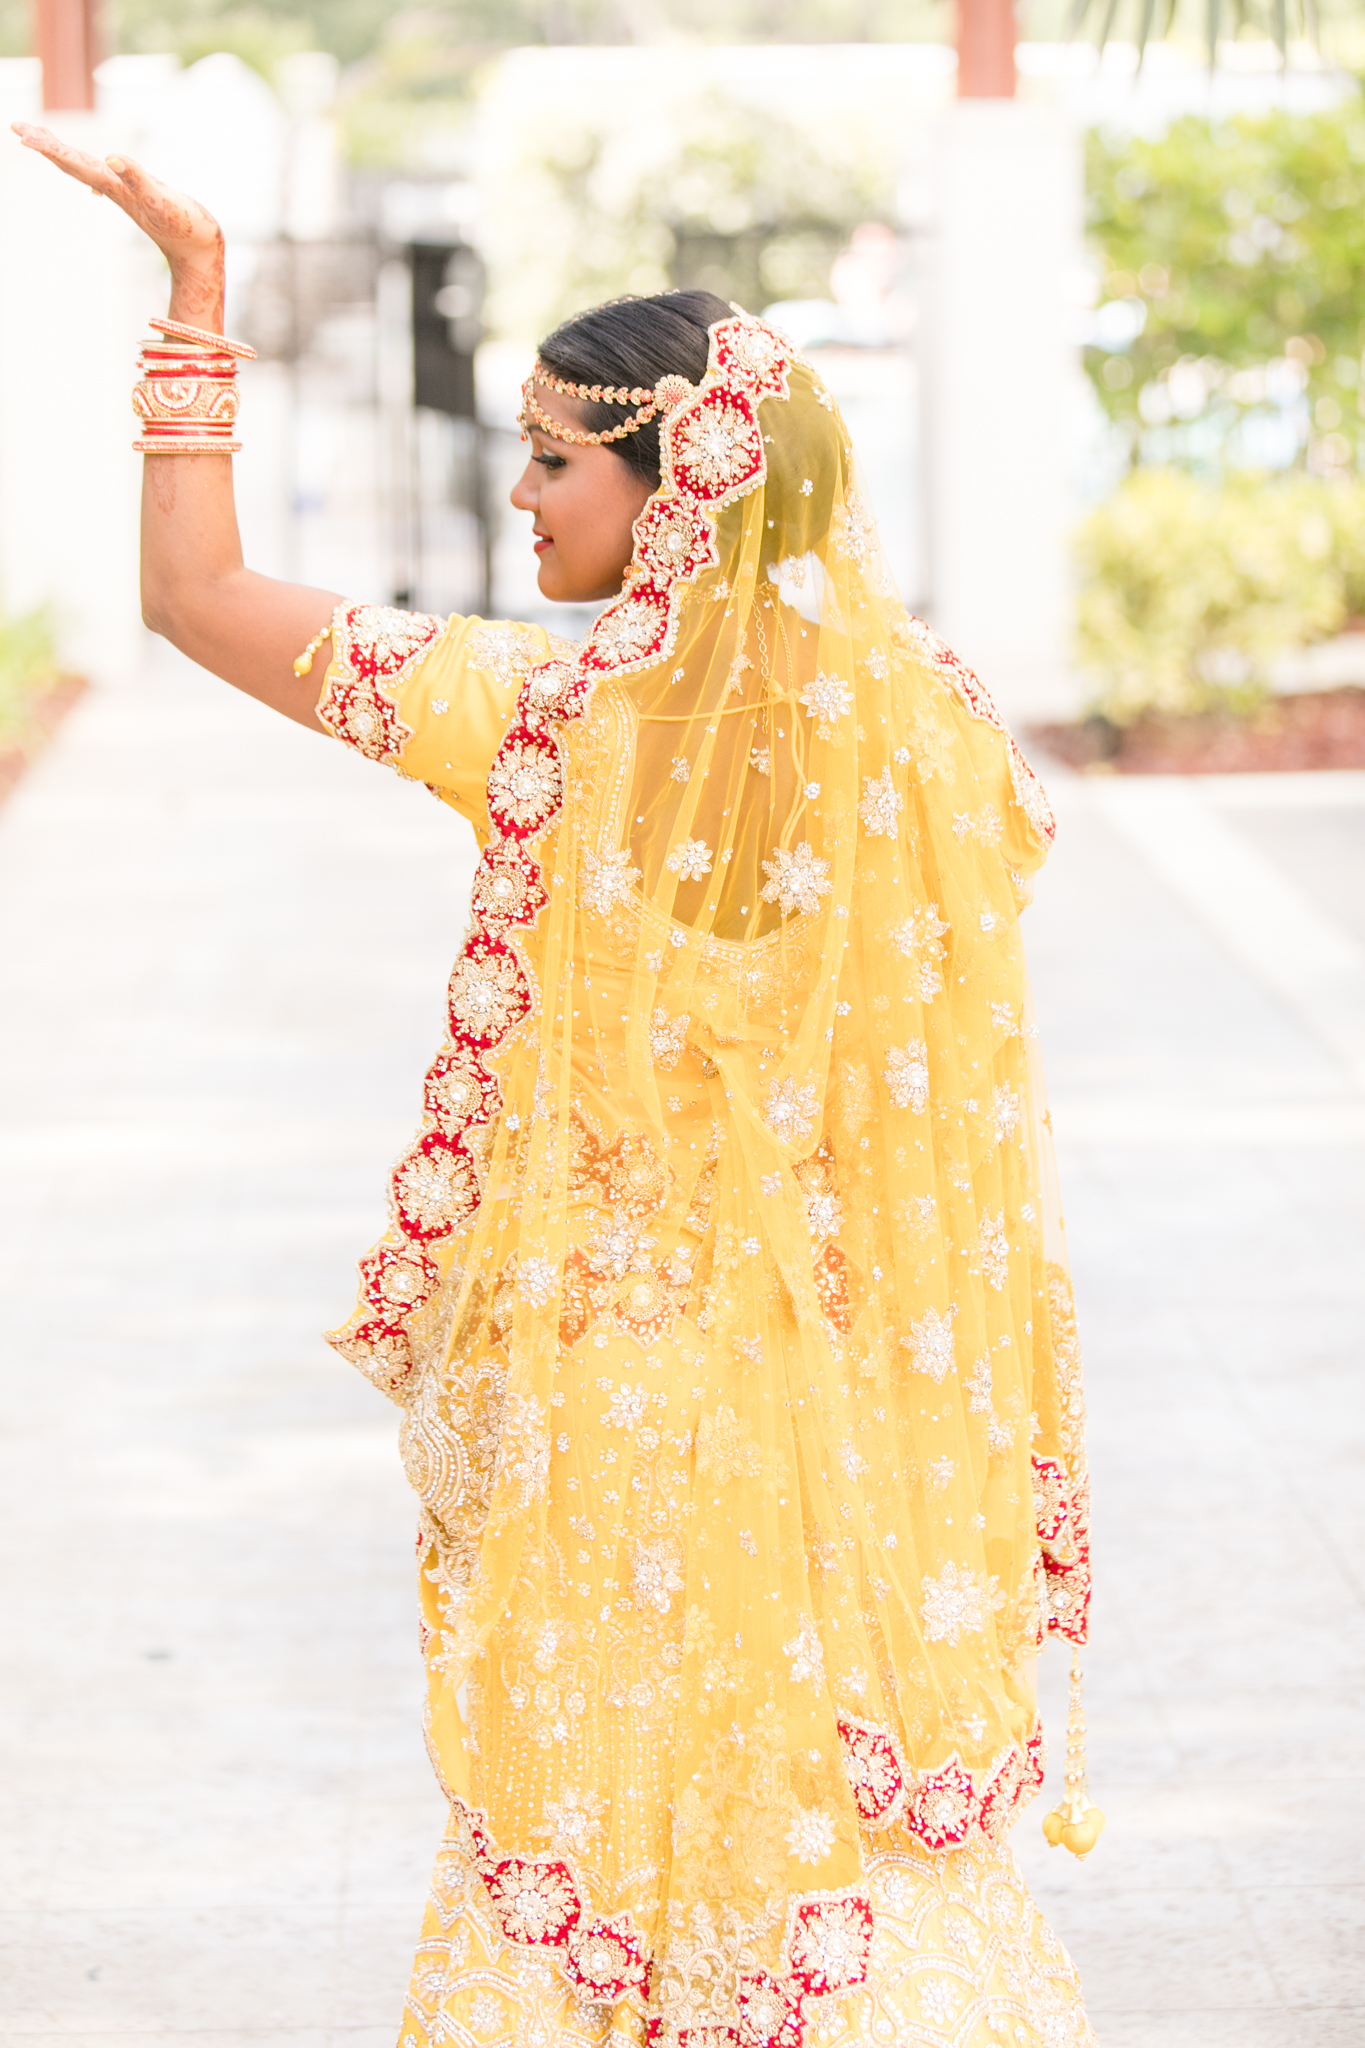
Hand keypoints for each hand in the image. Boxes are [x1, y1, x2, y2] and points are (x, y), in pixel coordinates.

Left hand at [11, 122, 224, 331]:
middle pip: (71, 163)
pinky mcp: (137, 196)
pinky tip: (92, 168)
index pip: (74, 162)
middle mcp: (115, 189)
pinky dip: (90, 167)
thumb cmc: (185, 226)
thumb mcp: (161, 198)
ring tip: (41, 140)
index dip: (48, 147)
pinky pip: (103, 177)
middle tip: (17, 127)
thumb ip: (137, 177)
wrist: (199, 251)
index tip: (23, 134)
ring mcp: (124, 193)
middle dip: (45, 145)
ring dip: (61, 153)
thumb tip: (111, 157)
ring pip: (84, 169)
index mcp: (115, 186)